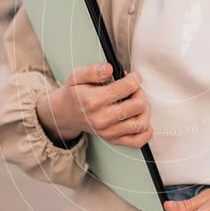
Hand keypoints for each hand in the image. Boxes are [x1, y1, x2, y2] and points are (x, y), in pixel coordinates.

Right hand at [36, 62, 152, 147]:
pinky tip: (140, 119)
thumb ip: (93, 71)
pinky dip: (145, 132)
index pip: (128, 87)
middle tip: (133, 90)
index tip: (132, 77)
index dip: (134, 78)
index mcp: (94, 100)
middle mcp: (102, 119)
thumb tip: (109, 69)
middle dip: (139, 93)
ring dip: (144, 111)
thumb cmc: (74, 94)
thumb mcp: (76, 76)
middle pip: (139, 105)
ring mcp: (108, 132)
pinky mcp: (113, 140)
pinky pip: (137, 141)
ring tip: (136, 103)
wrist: (64, 114)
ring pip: (141, 123)